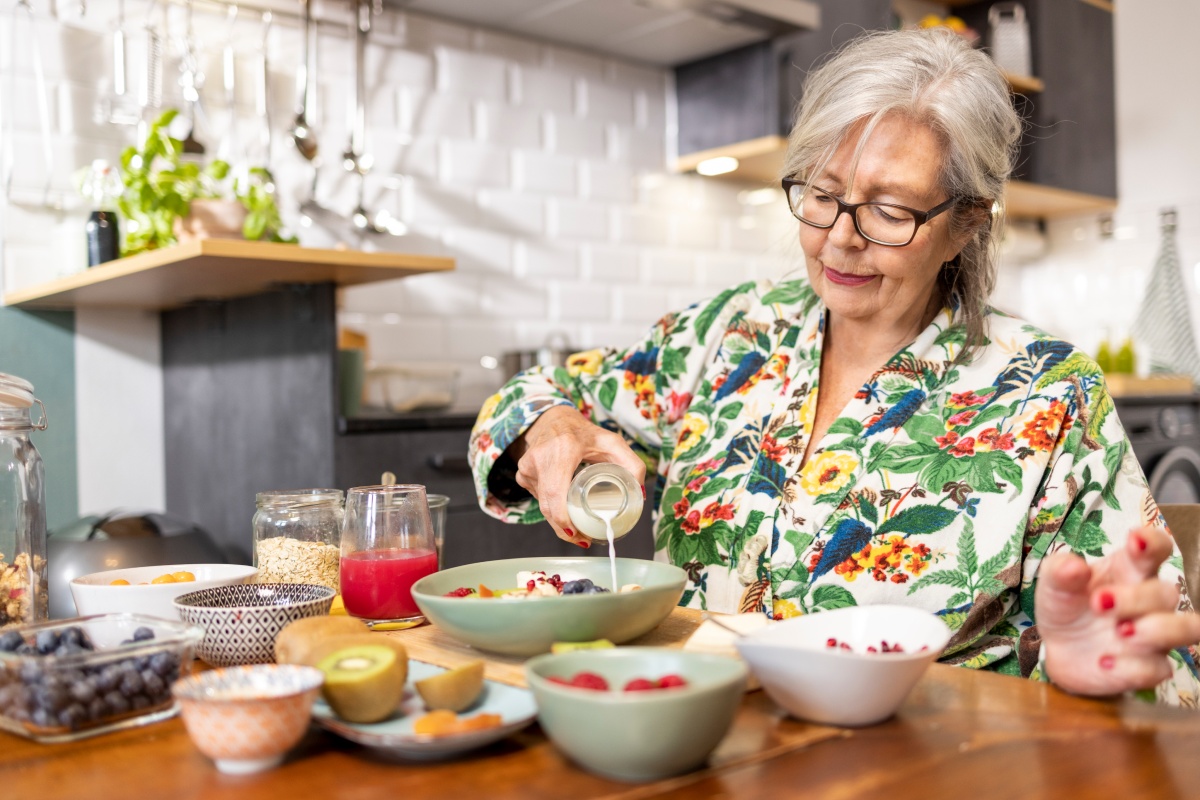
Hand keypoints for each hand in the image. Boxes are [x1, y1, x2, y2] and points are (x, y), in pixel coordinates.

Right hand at [509, 405, 645, 547]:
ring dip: (558, 519)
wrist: (554, 419)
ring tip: (577, 524)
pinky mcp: (523, 474)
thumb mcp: (612, 443)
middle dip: (564, 529)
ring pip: (542, 505)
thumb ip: (632, 464)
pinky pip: (538, 498)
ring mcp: (527, 467)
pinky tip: (563, 506)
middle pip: (548, 507)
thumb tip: (640, 493)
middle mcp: (540, 458)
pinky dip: (551, 506)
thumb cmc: (584, 433)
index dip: (563, 520)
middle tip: (583, 538)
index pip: (556, 494)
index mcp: (562, 450)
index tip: (578, 534)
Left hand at [1036, 526, 1199, 695]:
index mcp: (1130, 569)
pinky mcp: (1149, 668)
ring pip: (1187, 629)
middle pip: (1167, 592)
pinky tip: (1104, 663)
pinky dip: (1132, 667)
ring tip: (1121, 632)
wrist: (1058, 649)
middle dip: (1137, 597)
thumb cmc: (1067, 606)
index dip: (1153, 543)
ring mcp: (1155, 636)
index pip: (1157, 548)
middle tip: (1100, 603)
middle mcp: (1151, 601)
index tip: (1135, 541)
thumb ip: (1061, 571)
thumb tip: (1073, 566)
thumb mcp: (1054, 584)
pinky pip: (1157, 669)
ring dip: (1158, 630)